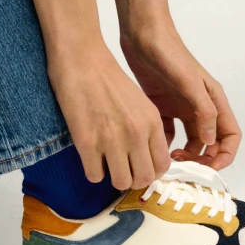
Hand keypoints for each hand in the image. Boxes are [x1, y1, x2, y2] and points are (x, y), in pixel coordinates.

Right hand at [46, 39, 171, 189]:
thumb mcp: (139, 102)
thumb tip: (145, 158)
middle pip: (144, 179)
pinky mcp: (87, 143)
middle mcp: (136, 134)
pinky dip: (93, 171)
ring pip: (121, 183)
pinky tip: (90, 156)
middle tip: (122, 168)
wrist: (82, 61)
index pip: (162, 165)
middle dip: (133, 178)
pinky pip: (95, 176)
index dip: (151, 171)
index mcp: (152, 122)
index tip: (140, 166)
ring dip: (113, 177)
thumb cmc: (109, 78)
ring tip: (105, 163)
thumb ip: (146, 129)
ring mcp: (112, 140)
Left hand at [120, 21, 241, 170]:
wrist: (142, 32)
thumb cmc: (168, 51)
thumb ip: (203, 111)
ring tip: (169, 160)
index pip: (230, 135)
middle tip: (186, 167)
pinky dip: (165, 144)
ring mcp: (181, 106)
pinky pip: (169, 132)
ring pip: (190, 140)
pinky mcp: (163, 105)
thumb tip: (211, 141)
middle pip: (211, 143)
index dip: (225, 155)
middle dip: (203, 159)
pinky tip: (155, 146)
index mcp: (213, 100)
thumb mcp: (189, 81)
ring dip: (185, 154)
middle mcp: (200, 105)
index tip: (210, 168)